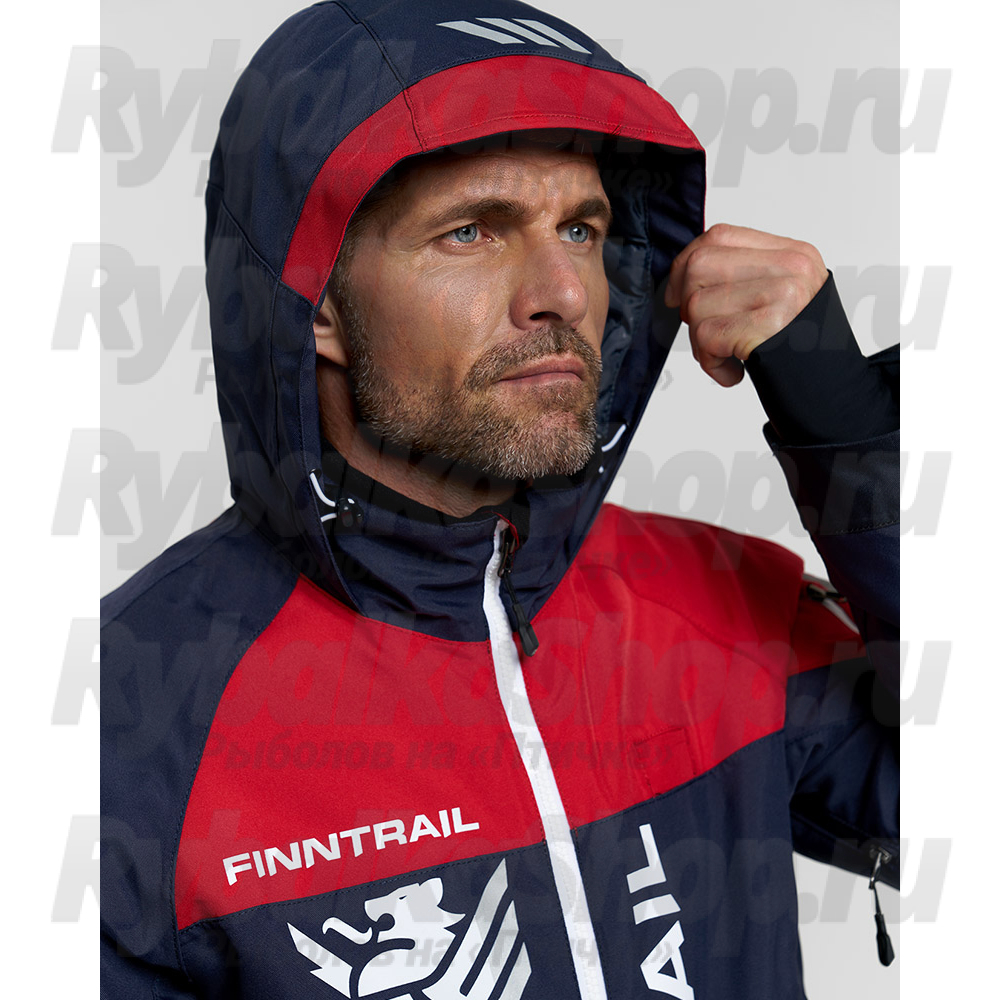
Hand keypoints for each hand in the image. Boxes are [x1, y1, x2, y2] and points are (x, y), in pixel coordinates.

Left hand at [664, 223, 827, 386]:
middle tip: (706, 330)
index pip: (720, 237)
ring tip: (726, 353)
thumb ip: (743, 278)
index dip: (686, 263)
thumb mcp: (781, 298)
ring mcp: (781, 294)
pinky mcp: (767, 325)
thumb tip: (683, 279)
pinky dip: (709, 361)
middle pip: (700, 266)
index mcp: (792, 254)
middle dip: (688, 304)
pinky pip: (706, 336)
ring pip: (697, 304)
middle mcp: (790, 268)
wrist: (829, 386)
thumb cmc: (796, 348)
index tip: (677, 291)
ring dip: (700, 340)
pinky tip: (732, 369)